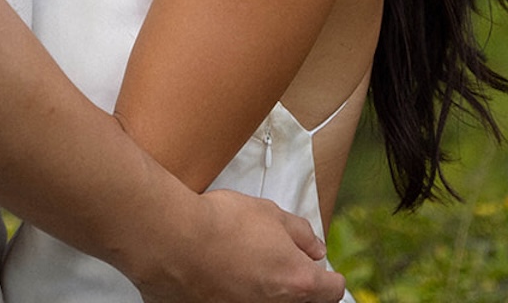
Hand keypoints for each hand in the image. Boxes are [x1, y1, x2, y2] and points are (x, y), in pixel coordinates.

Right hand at [136, 188, 344, 302]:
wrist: (175, 242)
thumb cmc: (221, 225)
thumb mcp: (270, 213)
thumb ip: (300, 233)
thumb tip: (314, 247)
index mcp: (297, 281)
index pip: (332, 290)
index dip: (329, 276)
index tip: (321, 268)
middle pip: (302, 301)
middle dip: (296, 282)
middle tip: (280, 260)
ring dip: (266, 287)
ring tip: (246, 261)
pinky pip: (241, 301)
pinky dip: (239, 291)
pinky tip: (226, 272)